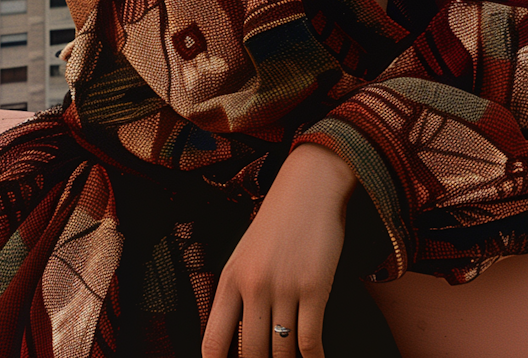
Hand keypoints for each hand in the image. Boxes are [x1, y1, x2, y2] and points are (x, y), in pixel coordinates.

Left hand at [201, 145, 355, 357]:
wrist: (311, 187)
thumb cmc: (279, 222)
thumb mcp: (246, 254)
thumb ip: (238, 294)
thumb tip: (237, 340)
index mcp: (230, 279)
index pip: (213, 340)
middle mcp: (253, 285)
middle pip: (250, 353)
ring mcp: (284, 287)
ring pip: (282, 351)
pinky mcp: (314, 286)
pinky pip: (310, 339)